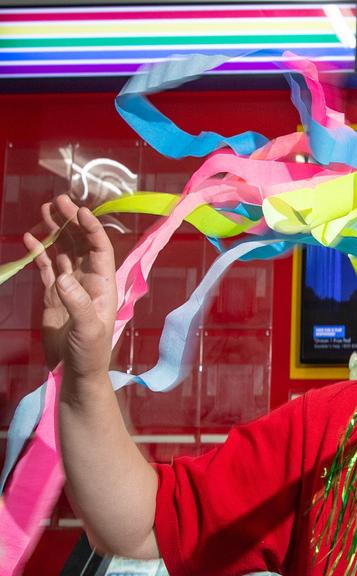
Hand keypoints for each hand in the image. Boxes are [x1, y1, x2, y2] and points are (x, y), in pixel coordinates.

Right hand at [22, 195, 117, 380]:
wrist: (75, 371)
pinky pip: (46, 267)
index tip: (78, 210)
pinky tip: (29, 238)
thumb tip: (63, 277)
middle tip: (58, 200)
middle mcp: (88, 280)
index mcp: (103, 284)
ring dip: (55, 231)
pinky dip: (39, 252)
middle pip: (80, 243)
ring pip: (63, 251)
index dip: (91, 228)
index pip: (100, 249)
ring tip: (45, 210)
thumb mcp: (88, 328)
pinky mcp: (54, 295)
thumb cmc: (90, 352)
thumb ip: (76, 303)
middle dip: (71, 222)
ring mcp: (70, 286)